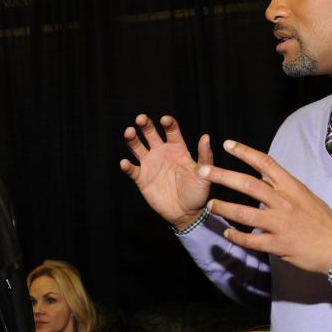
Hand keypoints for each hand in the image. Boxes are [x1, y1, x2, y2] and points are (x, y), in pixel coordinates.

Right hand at [120, 114, 212, 229]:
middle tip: (141, 119)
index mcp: (177, 148)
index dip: (167, 123)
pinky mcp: (141, 178)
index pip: (171, 130)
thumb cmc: (197, 192)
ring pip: (137, 147)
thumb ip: (204, 156)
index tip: (164, 120)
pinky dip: (127, 166)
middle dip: (145, 125)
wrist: (186, 213)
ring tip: (129, 132)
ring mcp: (150, 164)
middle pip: (150, 134)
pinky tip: (125, 163)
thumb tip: (206, 137)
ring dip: (132, 139)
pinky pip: (131, 170)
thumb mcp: (203, 174)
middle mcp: (161, 152)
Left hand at [198, 140, 331, 274]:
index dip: (245, 152)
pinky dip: (236, 237)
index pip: (265, 163)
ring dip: (223, 208)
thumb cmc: (322, 220)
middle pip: (248, 185)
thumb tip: (263, 175)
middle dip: (222, 175)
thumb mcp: (305, 195)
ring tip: (210, 205)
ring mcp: (281, 224)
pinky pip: (251, 240)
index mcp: (291, 187)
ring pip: (244, 213)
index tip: (227, 144)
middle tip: (202, 170)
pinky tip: (227, 233)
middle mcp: (284, 202)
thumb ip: (283, 186)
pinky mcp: (279, 245)